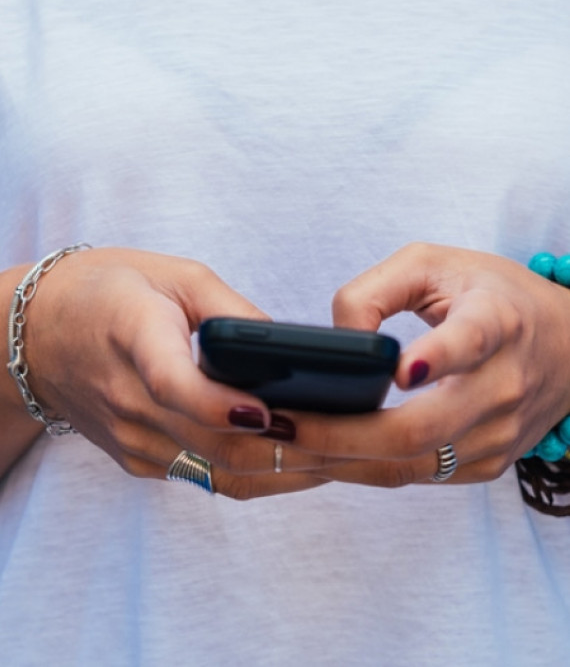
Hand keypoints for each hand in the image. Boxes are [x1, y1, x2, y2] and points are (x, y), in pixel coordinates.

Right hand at [23, 247, 331, 497]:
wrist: (38, 334)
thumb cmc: (110, 291)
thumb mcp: (174, 275)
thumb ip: (232, 312)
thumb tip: (291, 349)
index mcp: (131, 337)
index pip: (172, 385)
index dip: (221, 405)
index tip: (272, 411)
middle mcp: (127, 401)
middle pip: (212, 443)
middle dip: (288, 449)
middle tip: (351, 440)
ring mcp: (132, 439)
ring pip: (218, 473)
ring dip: (283, 471)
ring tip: (345, 456)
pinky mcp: (139, 459)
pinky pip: (206, 478)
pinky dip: (258, 474)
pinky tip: (301, 461)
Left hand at [284, 243, 569, 485]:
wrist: (568, 347)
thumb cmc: (493, 296)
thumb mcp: (434, 264)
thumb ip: (375, 289)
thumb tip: (335, 341)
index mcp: (497, 322)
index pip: (470, 342)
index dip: (435, 358)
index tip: (396, 371)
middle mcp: (503, 385)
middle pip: (419, 428)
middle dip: (339, 434)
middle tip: (279, 423)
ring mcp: (498, 434)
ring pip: (408, 464)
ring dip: (339, 460)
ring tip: (283, 444)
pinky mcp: (488, 463)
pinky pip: (415, 476)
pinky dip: (363, 468)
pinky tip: (322, 455)